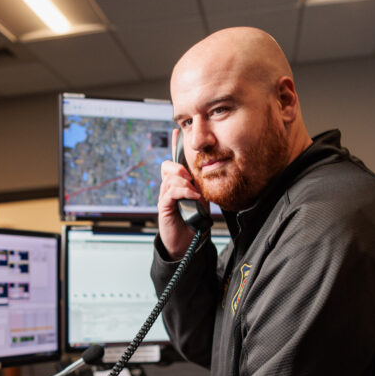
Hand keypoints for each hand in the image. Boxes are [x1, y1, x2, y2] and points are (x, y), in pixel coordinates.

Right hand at [158, 128, 207, 258]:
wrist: (188, 243)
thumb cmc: (195, 221)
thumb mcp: (203, 199)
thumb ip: (202, 186)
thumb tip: (209, 172)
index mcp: (179, 184)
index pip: (175, 162)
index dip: (175, 146)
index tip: (177, 132)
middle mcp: (169, 188)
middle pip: (167, 167)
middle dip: (178, 167)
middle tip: (190, 175)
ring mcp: (165, 197)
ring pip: (169, 179)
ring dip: (183, 181)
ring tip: (193, 190)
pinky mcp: (164, 207)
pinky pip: (170, 193)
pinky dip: (182, 191)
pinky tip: (191, 195)